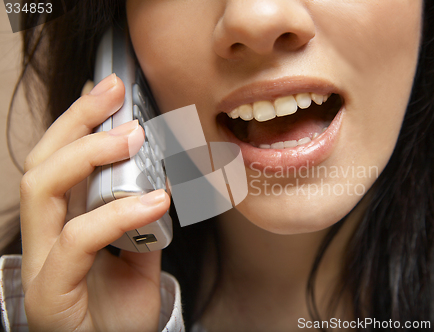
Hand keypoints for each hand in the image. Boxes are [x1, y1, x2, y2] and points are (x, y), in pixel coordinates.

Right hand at [20, 74, 169, 331]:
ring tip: (132, 137)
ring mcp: (41, 266)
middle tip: (115, 94)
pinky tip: (154, 201)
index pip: (57, 161)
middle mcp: (43, 240)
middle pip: (41, 163)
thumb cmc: (123, 312)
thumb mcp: (141, 255)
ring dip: (88, 155)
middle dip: (76, 122)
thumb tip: (159, 178)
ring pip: (42, 190)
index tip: (108, 89)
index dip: (77, 122)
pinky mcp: (50, 294)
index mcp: (62, 226)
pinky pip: (74, 240)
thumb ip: (143, 218)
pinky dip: (114, 213)